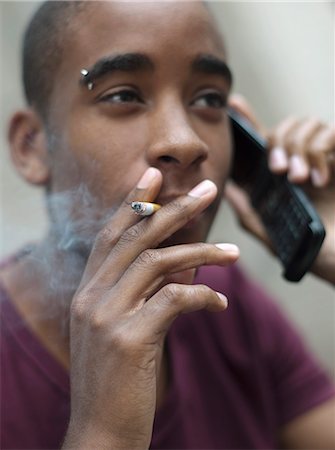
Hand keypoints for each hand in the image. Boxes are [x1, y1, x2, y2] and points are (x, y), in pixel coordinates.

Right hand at [63, 168, 238, 448]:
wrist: (100, 432)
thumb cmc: (117, 378)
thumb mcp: (126, 327)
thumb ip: (147, 291)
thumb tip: (186, 260)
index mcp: (87, 290)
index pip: (111, 234)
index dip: (133, 202)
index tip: (154, 175)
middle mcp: (91, 296)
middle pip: (137, 237)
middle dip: (175, 209)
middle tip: (208, 189)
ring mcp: (106, 316)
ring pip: (158, 262)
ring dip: (201, 253)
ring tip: (233, 253)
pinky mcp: (129, 340)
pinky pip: (174, 299)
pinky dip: (203, 297)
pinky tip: (219, 305)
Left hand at [224, 94, 334, 283]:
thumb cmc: (309, 251)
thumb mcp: (270, 232)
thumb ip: (248, 210)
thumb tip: (224, 187)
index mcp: (282, 178)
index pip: (264, 142)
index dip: (249, 120)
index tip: (234, 104)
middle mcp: (302, 164)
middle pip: (286, 126)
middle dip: (279, 143)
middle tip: (279, 171)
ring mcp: (325, 161)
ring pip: (308, 125)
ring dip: (299, 149)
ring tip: (300, 180)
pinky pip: (331, 134)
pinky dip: (321, 152)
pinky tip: (321, 180)